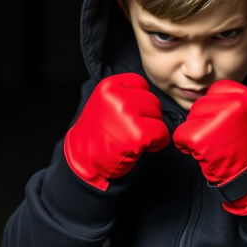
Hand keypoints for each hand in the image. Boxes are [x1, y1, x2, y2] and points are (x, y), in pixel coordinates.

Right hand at [64, 73, 169, 189]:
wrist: (83, 162)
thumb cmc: (96, 135)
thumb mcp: (102, 103)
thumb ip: (123, 94)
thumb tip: (150, 96)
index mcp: (108, 86)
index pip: (140, 84)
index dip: (140, 101)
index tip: (129, 115)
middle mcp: (118, 98)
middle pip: (152, 101)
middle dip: (147, 117)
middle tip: (131, 131)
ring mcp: (128, 116)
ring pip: (159, 117)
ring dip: (153, 130)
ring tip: (134, 138)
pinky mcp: (138, 135)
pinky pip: (162, 134)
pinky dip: (158, 143)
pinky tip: (142, 148)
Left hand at [173, 80, 246, 214]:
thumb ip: (240, 99)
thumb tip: (219, 93)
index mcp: (245, 95)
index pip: (215, 91)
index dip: (215, 108)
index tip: (223, 123)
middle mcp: (230, 104)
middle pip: (200, 105)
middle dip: (204, 121)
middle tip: (219, 138)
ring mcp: (214, 120)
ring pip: (189, 119)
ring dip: (195, 133)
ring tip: (213, 146)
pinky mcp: (199, 137)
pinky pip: (180, 135)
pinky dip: (185, 145)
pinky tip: (202, 153)